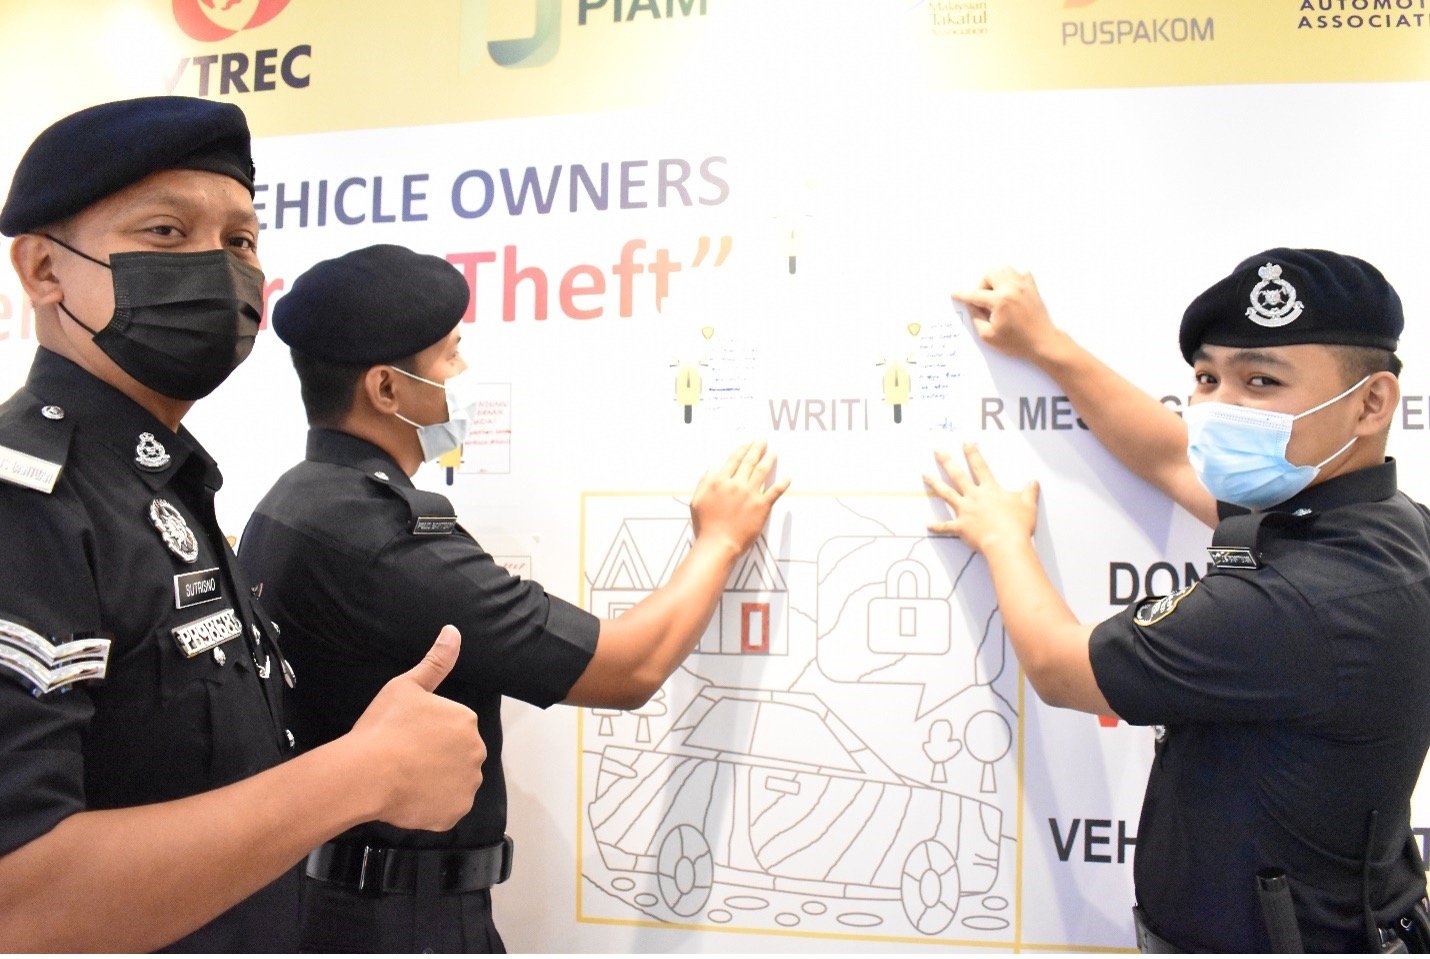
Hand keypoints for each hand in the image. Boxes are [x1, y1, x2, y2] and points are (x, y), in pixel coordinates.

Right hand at [347, 625, 485, 830]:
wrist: (367, 773)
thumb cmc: (384, 728)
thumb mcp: (406, 686)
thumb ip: (436, 661)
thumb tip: (453, 631)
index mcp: (466, 720)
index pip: (453, 727)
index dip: (428, 733)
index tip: (407, 736)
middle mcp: (476, 752)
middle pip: (457, 755)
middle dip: (437, 757)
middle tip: (405, 758)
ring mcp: (468, 785)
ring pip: (454, 782)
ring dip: (436, 782)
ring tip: (405, 779)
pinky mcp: (455, 812)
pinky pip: (446, 809)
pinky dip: (432, 806)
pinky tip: (409, 798)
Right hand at [690, 440, 789, 553]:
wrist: (718, 544)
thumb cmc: (705, 525)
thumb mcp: (697, 500)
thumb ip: (704, 482)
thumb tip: (712, 468)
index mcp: (719, 481)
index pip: (733, 460)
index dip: (741, 449)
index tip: (747, 442)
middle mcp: (736, 484)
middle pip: (749, 462)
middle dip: (757, 449)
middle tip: (763, 441)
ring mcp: (750, 494)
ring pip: (762, 471)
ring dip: (769, 459)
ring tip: (773, 452)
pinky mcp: (762, 506)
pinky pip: (775, 491)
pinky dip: (783, 483)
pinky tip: (788, 476)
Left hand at [923, 444, 1038, 553]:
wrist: (1006, 543)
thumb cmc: (1018, 524)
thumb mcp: (1028, 505)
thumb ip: (1029, 492)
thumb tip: (1033, 483)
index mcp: (990, 489)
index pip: (979, 466)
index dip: (972, 453)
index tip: (965, 443)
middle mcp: (974, 497)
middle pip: (957, 475)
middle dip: (947, 461)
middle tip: (937, 451)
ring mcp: (965, 511)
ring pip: (946, 494)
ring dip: (934, 484)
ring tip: (925, 475)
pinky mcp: (961, 527)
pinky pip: (946, 526)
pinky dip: (937, 526)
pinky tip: (928, 524)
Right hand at [953, 266, 1060, 362]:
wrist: (1043, 342)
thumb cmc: (1017, 342)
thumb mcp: (988, 335)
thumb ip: (976, 317)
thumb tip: (971, 305)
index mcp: (1000, 301)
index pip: (974, 294)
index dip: (962, 295)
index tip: (954, 293)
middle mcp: (1012, 289)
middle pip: (990, 274)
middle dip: (981, 285)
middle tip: (982, 300)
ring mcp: (1024, 286)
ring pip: (1004, 270)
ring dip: (995, 279)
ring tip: (995, 295)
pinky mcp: (1032, 288)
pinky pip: (1020, 273)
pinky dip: (1012, 278)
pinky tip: (1010, 291)